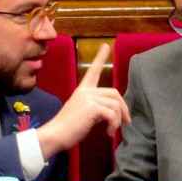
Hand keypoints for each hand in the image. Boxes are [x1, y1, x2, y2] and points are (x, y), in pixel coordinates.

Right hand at [36, 43, 130, 158]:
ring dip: (118, 120)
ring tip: (111, 131)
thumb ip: (95, 106)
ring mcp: (88, 98)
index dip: (100, 57)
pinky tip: (108, 133)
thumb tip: (113, 111)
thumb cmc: (68, 128)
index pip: (93, 70)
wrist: (55, 135)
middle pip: (114, 93)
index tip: (106, 45)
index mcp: (82, 90)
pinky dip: (114, 125)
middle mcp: (86, 91)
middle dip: (123, 108)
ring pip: (115, 105)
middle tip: (126, 122)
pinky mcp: (92, 107)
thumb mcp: (82, 112)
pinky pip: (112, 114)